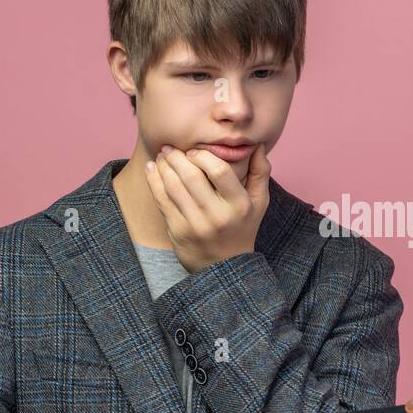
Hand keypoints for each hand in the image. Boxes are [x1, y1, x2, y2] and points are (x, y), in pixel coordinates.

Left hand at [145, 143, 270, 272]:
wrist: (223, 267)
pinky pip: (162, 200)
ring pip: (173, 186)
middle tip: (169, 148)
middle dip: (176, 157)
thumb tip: (257, 145)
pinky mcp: (178, 231)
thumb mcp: (258, 203)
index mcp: (240, 205)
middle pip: (192, 176)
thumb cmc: (242, 228)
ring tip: (161, 156)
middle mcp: (218, 215)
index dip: (203, 156)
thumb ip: (260, 172)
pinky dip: (154, 180)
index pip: (219, 171)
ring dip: (163, 166)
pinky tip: (152, 169)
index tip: (194, 152)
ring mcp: (196, 225)